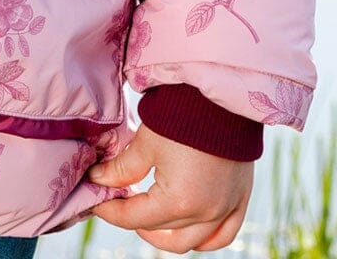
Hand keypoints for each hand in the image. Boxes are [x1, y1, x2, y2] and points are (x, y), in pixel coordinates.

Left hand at [86, 122, 252, 252]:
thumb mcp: (147, 142)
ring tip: (150, 221)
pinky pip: (224, 234)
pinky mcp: (241, 198)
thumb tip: (99, 180)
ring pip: (193, 242)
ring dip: (168, 236)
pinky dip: (205, 238)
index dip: (110, 210)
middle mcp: (205, 213)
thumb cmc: (182, 114)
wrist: (222, 95)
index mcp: (178, 200)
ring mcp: (226, 208)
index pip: (135, 217)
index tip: (95, 201)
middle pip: (161, 231)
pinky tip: (189, 229)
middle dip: (135, 219)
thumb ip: (122, 168)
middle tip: (120, 203)